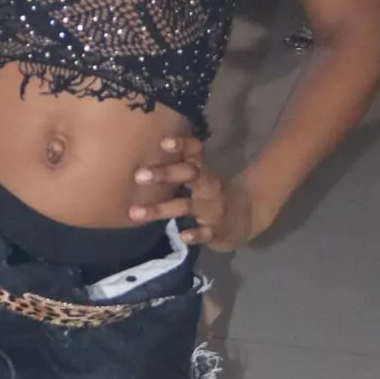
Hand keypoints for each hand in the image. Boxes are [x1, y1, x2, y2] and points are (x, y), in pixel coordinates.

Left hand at [128, 136, 261, 251]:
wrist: (244, 218)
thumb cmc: (211, 193)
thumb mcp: (201, 175)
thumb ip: (180, 162)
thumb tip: (149, 145)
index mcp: (202, 170)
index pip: (194, 152)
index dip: (182, 146)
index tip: (163, 142)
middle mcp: (208, 186)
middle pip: (189, 175)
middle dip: (165, 174)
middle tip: (138, 175)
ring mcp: (212, 209)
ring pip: (186, 206)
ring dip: (161, 209)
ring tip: (135, 212)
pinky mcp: (216, 231)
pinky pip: (205, 233)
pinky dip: (194, 234)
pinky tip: (182, 236)